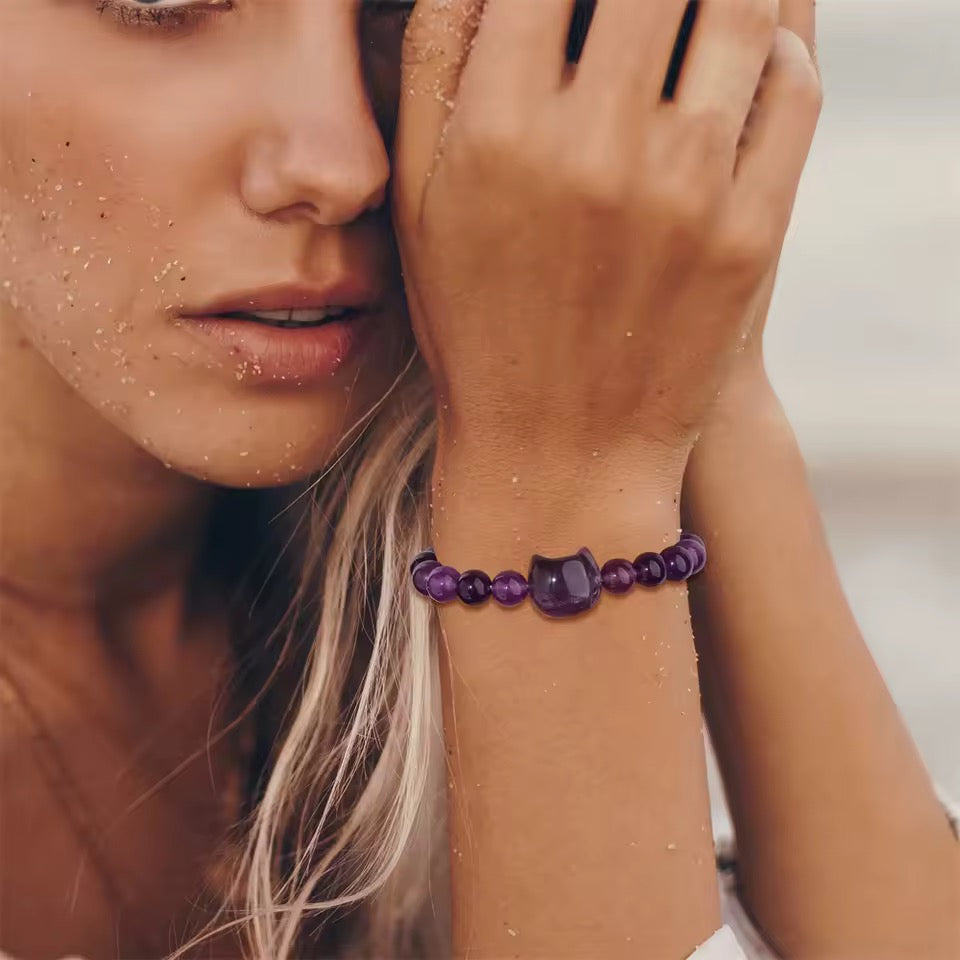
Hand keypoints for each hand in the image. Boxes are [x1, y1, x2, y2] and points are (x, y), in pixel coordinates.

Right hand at [392, 0, 820, 464]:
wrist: (560, 454)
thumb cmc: (478, 332)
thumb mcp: (419, 209)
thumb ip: (435, 70)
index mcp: (497, 133)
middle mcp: (596, 148)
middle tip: (644, 12)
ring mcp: (686, 190)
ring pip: (739, 5)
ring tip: (690, 17)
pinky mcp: (751, 231)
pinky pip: (791, 88)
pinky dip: (774, 48)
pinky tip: (740, 59)